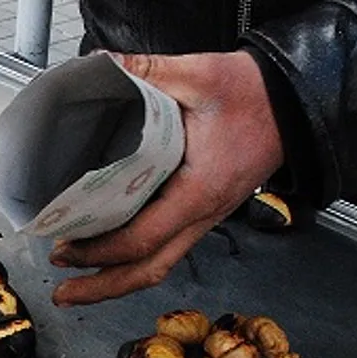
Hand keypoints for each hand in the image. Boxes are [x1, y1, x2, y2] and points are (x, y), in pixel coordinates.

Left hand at [49, 50, 284, 305]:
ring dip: (115, 280)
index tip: (65, 247)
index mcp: (199, 189)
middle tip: (63, 291)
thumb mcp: (199, 75)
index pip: (143, 237)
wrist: (293, 102)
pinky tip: (106, 256)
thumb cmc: (254, 95)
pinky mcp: (201, 211)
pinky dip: (133, 259)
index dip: (100, 250)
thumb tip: (100, 66)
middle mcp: (203, 213)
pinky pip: (165, 248)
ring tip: (77, 285)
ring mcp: (204, 217)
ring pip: (159, 265)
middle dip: (102, 287)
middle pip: (149, 270)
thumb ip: (146, 71)